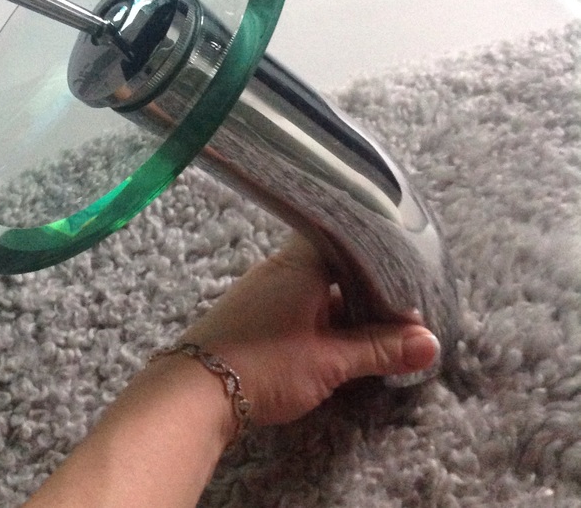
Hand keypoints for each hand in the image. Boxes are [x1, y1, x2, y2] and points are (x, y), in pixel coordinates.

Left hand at [181, 233, 439, 426]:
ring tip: (382, 320)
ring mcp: (266, 288)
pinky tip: (342, 334)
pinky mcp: (256, 310)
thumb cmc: (264, 365)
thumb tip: (430, 343)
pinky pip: (300, 300)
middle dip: (368, 282)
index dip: (380, 250)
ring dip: (346, 301)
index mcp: (301, 263)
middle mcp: (282, 267)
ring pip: (318, 284)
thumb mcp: (329, 361)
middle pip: (335, 262)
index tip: (410, 265)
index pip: (347, 236)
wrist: (196, 389)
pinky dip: (324, 313)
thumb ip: (378, 349)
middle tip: (404, 300)